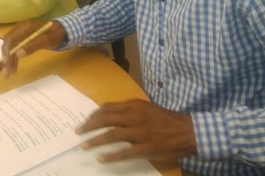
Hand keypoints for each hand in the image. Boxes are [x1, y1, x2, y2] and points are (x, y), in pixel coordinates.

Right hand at [1, 20, 65, 76]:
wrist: (63, 30)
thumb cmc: (56, 34)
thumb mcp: (47, 40)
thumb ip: (33, 46)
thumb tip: (18, 54)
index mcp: (25, 27)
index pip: (10, 38)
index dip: (6, 50)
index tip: (6, 62)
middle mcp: (20, 30)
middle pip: (8, 44)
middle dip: (6, 58)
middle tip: (6, 72)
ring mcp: (22, 35)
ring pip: (11, 49)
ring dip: (9, 61)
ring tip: (8, 74)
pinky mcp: (24, 41)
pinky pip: (16, 50)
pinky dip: (14, 60)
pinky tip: (14, 69)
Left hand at [77, 99, 196, 162]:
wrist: (186, 130)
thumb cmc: (165, 119)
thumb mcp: (146, 108)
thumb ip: (129, 111)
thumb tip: (110, 115)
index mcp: (134, 105)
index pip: (108, 108)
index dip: (94, 115)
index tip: (85, 121)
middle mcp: (135, 116)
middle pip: (106, 119)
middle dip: (89, 126)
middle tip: (78, 132)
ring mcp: (140, 132)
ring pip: (112, 135)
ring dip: (95, 140)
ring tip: (84, 145)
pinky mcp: (146, 147)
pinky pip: (125, 152)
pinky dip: (111, 155)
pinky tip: (102, 158)